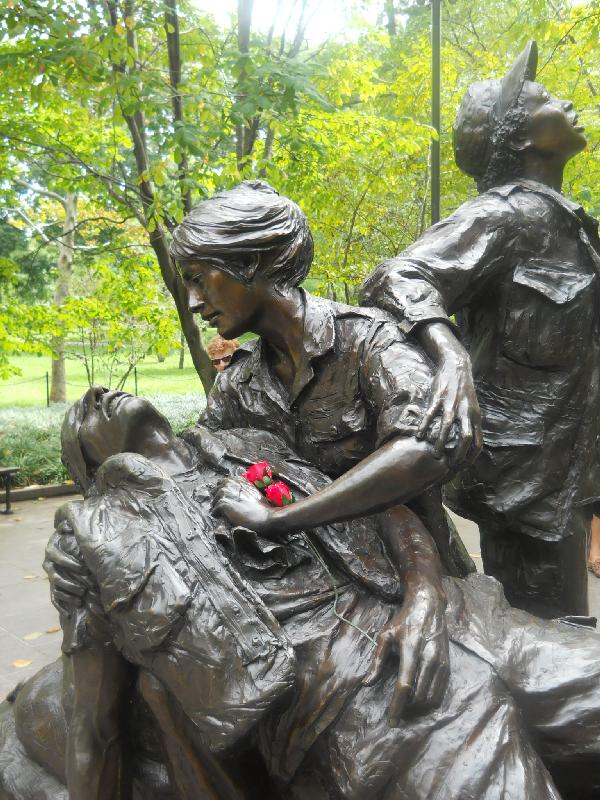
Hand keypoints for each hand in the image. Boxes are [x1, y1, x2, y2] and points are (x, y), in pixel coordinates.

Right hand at [43, 521, 89, 613]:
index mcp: (52, 548)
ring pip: (55, 588)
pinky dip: (62, 605)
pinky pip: (55, 598)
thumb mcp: (76, 532)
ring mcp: (51, 575)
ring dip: (68, 594)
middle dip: (70, 583)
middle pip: (55, 575)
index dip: (69, 562)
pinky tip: (70, 611)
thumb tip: (74, 521)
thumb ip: (73, 527)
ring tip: (81, 599)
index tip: (85, 568)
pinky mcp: (54, 586)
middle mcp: (49, 563)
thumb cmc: (77, 539)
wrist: (73, 549)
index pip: (56, 556)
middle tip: (84, 589)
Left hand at [213, 477, 275, 533]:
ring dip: (217, 506)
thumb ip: (242, 490)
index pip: (222, 482)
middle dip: (218, 498)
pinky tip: (223, 518)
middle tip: (224, 508)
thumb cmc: (261, 507)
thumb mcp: (252, 492)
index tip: (226, 499)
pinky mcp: (224, 503)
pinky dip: (217, 514)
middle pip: (216, 490)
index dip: (223, 491)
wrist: (266, 517)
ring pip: (214, 499)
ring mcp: (226, 492)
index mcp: (238, 479)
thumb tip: (233, 493)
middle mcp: (231, 483)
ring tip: (224, 513)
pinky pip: (214, 509)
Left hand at [364, 582, 449, 724]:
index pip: (405, 686)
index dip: (397, 706)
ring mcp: (441, 663)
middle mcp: (429, 658)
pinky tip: (418, 704)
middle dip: (406, 711)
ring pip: (431, 698)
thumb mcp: (385, 636)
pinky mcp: (448, 666)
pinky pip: (440, 693)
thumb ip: (377, 661)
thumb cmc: (403, 621)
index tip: (391, 721)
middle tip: (395, 716)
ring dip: (418, 710)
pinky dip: (429, 703)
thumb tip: (366, 684)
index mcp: (411, 650)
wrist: (428, 606)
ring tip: (405, 712)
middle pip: (419, 696)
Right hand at [418, 354, 481, 464]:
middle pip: (466, 438)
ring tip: (434, 454)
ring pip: (447, 427)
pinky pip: (431, 415)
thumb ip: (471, 423)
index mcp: (475, 416)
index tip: (463, 468)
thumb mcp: (472, 407)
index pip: (478, 442)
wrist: (458, 365)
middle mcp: (466, 412)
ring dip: (441, 443)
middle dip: (458, 454)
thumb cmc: (463, 390)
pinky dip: (425, 427)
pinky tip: (419, 436)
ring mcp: (452, 404)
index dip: (471, 458)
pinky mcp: (439, 397)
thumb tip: (468, 442)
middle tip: (449, 466)